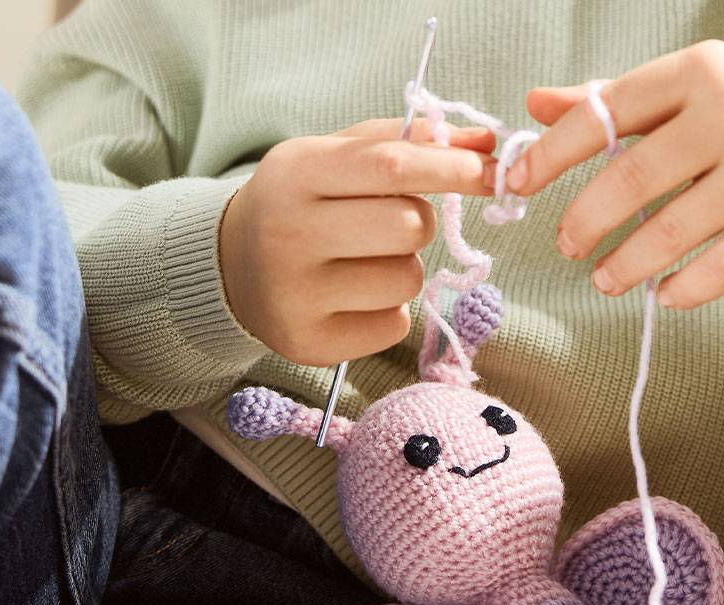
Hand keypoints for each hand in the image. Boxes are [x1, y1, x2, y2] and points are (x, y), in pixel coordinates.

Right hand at [219, 119, 495, 364]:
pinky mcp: (310, 342)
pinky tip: (352, 298)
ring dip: (403, 269)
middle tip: (394, 223)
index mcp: (296, 173)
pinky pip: (393, 325)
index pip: (392, 166)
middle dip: (421, 222)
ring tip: (363, 262)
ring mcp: (297, 294)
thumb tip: (485, 143)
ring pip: (406, 280)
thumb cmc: (302, 203)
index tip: (492, 170)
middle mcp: (290, 233)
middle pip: (407, 227)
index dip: (452, 168)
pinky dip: (388, 311)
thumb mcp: (336, 157)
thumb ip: (406, 143)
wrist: (231, 267)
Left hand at [509, 41, 723, 308]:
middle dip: (584, 222)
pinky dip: (680, 291)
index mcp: (702, 71)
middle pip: (628, 178)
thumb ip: (621, 99)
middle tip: (567, 246)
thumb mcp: (704, 88)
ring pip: (668, 232)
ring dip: (624, 266)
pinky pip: (716, 270)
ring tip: (605, 280)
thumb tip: (538, 103)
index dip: (550, 153)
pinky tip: (663, 295)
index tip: (516, 184)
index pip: (605, 112)